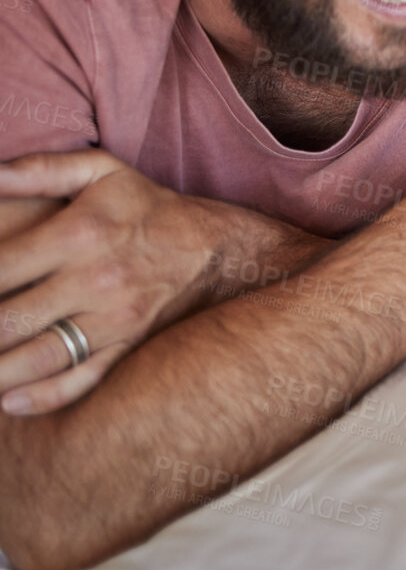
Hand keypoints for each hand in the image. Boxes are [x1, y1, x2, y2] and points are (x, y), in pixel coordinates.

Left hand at [0, 150, 221, 414]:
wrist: (220, 249)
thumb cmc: (149, 208)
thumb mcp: (101, 172)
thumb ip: (39, 170)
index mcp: (79, 235)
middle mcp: (95, 281)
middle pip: (6, 320)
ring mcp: (114, 321)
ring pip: (36, 358)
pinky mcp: (128, 348)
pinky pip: (79, 382)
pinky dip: (38, 398)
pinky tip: (6, 399)